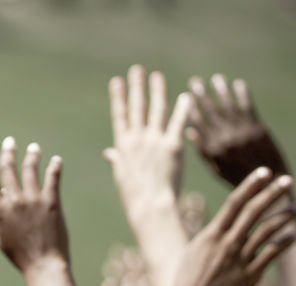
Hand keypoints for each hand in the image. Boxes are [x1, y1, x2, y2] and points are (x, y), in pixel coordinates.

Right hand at [0, 137, 66, 272]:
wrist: (43, 264)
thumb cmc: (20, 255)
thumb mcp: (0, 236)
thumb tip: (2, 193)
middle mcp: (15, 200)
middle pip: (9, 168)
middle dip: (8, 152)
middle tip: (9, 142)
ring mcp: (34, 200)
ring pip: (31, 169)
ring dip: (31, 156)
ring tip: (34, 148)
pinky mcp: (52, 202)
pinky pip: (53, 178)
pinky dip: (54, 167)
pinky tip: (56, 160)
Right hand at [104, 65, 191, 222]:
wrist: (150, 206)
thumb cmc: (134, 196)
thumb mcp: (121, 176)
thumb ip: (117, 159)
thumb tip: (109, 153)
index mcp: (123, 146)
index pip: (120, 116)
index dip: (118, 97)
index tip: (117, 81)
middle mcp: (138, 139)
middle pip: (137, 107)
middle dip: (136, 87)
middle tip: (137, 70)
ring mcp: (155, 141)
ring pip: (157, 110)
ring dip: (157, 91)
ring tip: (157, 76)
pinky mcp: (173, 146)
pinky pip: (179, 123)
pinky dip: (183, 109)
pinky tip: (186, 96)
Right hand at [160, 168, 295, 285]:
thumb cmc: (188, 282)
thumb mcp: (194, 253)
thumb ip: (211, 237)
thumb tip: (222, 225)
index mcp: (211, 235)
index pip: (234, 202)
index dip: (250, 185)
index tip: (264, 172)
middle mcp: (227, 243)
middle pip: (253, 211)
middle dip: (272, 193)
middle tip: (289, 181)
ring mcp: (239, 259)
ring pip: (266, 231)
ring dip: (283, 217)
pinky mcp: (250, 275)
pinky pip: (271, 254)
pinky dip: (284, 243)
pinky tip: (293, 236)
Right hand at [187, 75, 289, 185]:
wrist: (268, 181)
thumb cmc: (239, 177)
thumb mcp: (216, 168)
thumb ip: (204, 150)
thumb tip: (190, 132)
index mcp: (213, 149)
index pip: (198, 124)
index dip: (191, 109)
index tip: (186, 97)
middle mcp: (225, 138)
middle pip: (211, 112)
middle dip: (202, 95)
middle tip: (195, 82)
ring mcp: (241, 131)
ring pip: (228, 106)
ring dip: (221, 90)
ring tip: (216, 79)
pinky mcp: (257, 127)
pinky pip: (247, 106)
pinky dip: (242, 94)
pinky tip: (238, 84)